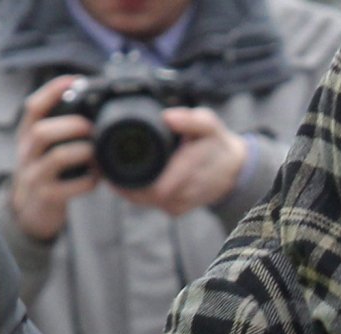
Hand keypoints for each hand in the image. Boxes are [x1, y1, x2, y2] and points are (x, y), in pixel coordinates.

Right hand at [11, 75, 98, 239]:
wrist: (31, 210)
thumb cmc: (47, 171)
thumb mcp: (44, 146)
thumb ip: (60, 127)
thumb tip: (87, 99)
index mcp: (27, 135)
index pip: (32, 107)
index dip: (53, 91)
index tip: (76, 80)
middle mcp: (26, 153)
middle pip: (40, 131)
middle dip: (70, 125)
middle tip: (92, 126)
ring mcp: (35, 176)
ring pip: (57, 158)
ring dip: (83, 151)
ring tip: (97, 152)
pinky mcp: (47, 197)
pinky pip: (69, 187)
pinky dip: (88, 180)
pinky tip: (97, 177)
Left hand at [113, 107, 247, 214]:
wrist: (234, 170)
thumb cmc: (217, 143)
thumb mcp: (209, 124)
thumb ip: (190, 120)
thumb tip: (167, 117)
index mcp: (190, 168)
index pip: (156, 186)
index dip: (128, 180)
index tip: (109, 166)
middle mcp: (185, 191)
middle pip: (144, 194)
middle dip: (125, 182)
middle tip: (106, 165)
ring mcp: (181, 203)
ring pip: (145, 201)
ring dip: (130, 188)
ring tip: (116, 171)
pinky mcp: (177, 210)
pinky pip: (151, 204)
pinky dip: (140, 194)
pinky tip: (134, 180)